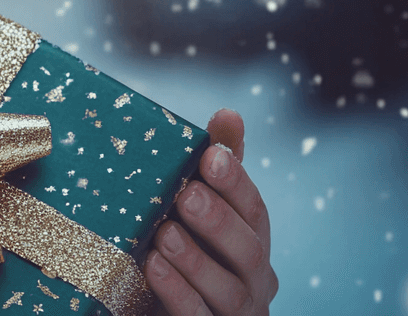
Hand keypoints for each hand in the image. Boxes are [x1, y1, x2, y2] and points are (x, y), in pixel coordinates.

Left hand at [145, 109, 277, 315]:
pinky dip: (177, 293)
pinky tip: (152, 268)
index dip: (235, 181)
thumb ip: (212, 170)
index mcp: (252, 243)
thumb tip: (228, 112)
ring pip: (228, 290)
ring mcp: (234, 313)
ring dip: (195, 260)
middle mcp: (253, 281)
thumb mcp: (192, 210)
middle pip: (248, 250)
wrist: (156, 312)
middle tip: (187, 194)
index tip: (211, 154)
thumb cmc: (183, 253)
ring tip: (164, 233)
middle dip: (218, 219)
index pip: (254, 210)